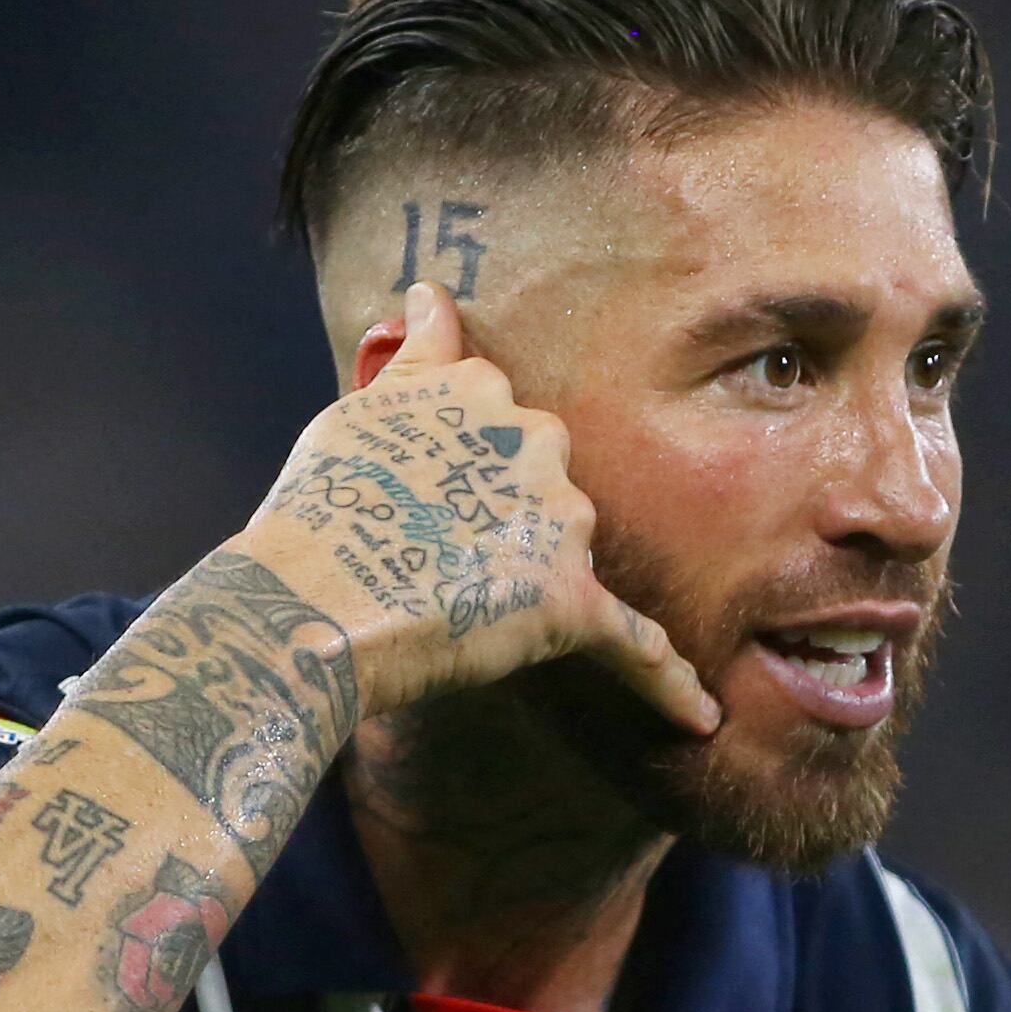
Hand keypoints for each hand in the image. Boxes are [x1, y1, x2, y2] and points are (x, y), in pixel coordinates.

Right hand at [244, 281, 718, 730]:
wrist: (307, 604)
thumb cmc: (316, 512)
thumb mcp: (358, 409)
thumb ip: (416, 357)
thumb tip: (431, 294)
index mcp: (482, 389)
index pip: (501, 417)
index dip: (462, 461)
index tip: (428, 487)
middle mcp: (535, 441)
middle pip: (543, 483)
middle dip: (500, 517)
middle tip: (424, 553)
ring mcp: (558, 523)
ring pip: (572, 552)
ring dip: (533, 579)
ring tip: (456, 609)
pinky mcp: (569, 604)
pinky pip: (636, 646)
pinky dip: (669, 684)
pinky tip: (703, 718)